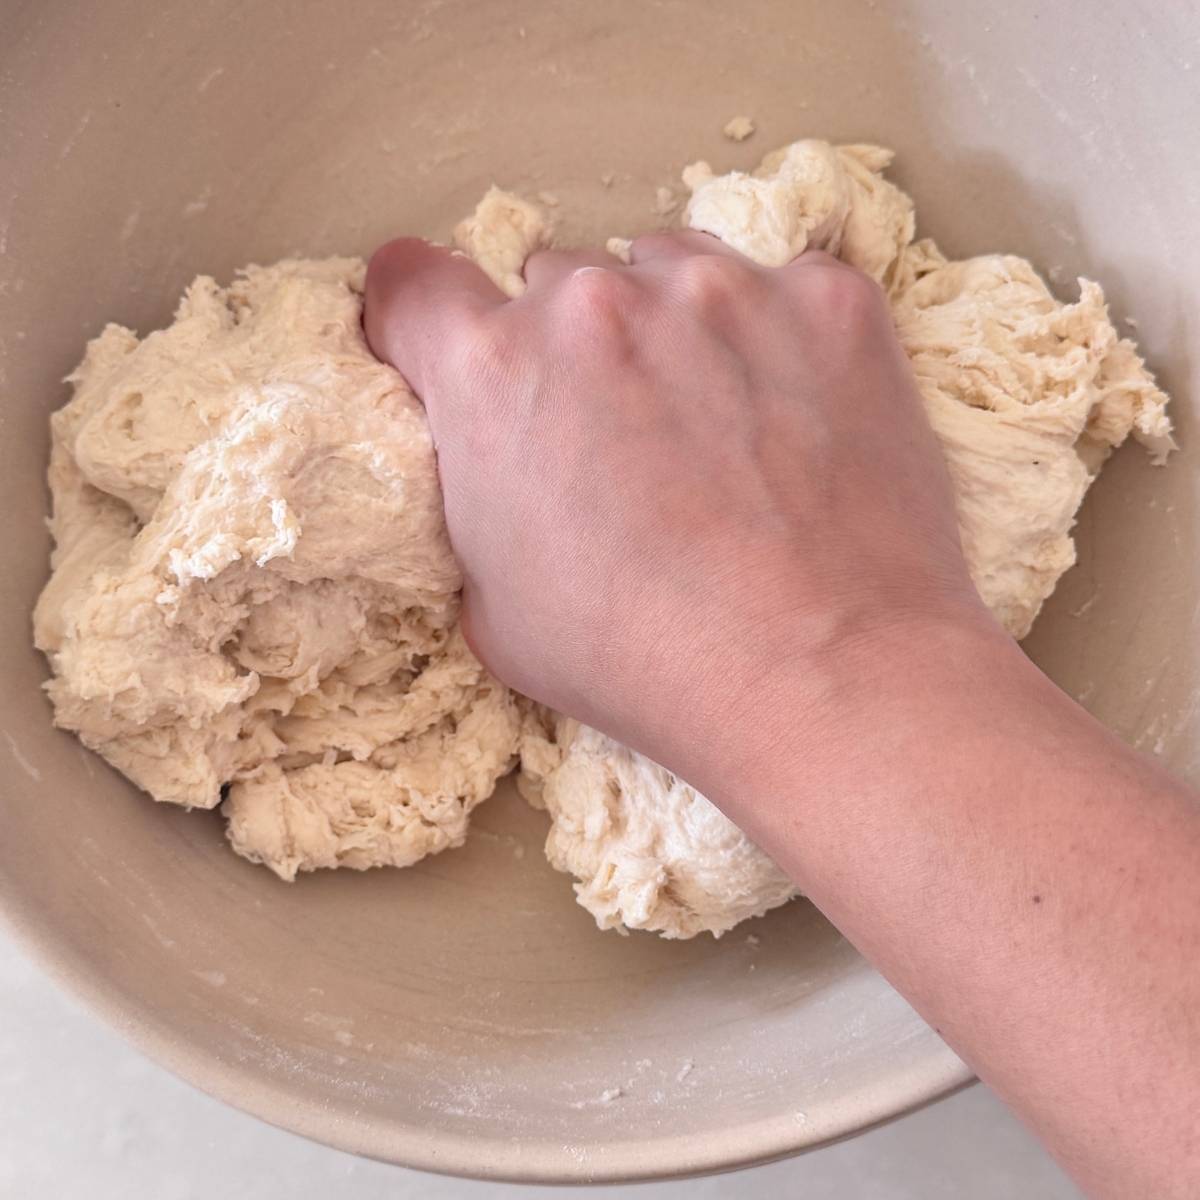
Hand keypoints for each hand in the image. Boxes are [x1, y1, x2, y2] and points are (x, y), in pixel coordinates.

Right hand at [364, 233, 991, 770]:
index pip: (412, 286)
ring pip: (666, 271)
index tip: (448, 350)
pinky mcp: (826, 300)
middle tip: (617, 435)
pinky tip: (796, 423)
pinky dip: (773, 341)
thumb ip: (478, 497)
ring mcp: (720, 288)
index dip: (422, 323)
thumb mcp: (494, 609)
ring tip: (715, 429)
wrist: (823, 675)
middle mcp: (593, 303)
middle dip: (568, 349)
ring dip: (669, 330)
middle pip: (553, 285)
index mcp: (492, 373)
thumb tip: (496, 465)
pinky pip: (777, 290)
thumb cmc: (644, 662)